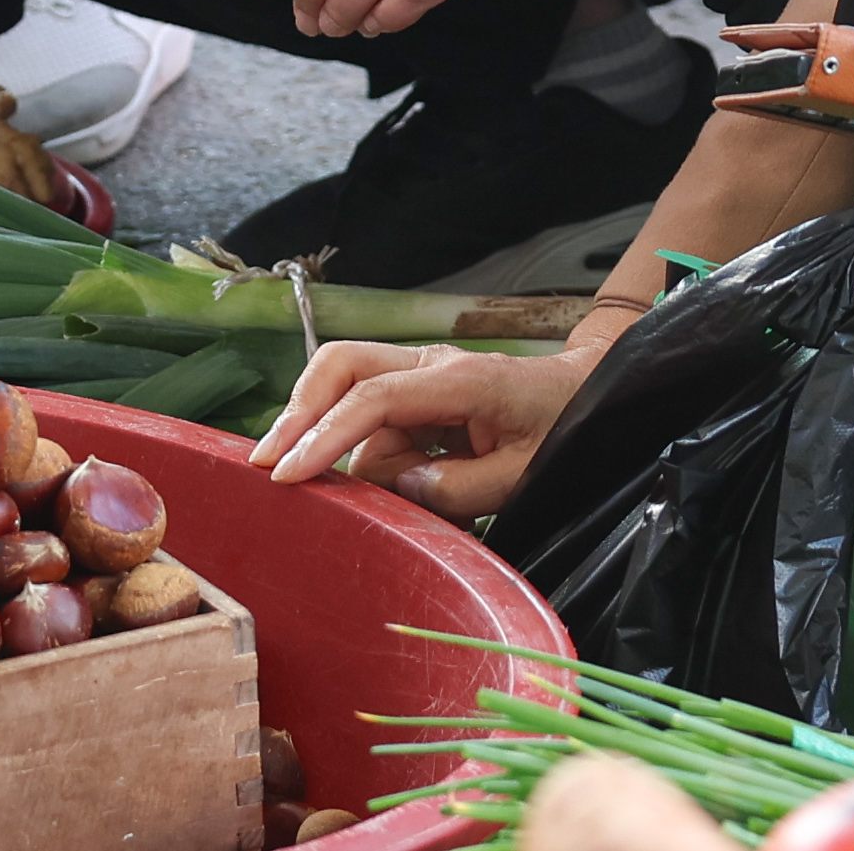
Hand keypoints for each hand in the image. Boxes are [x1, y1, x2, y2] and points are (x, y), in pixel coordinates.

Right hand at [249, 333, 603, 520]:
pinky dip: (358, 448)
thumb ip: (457, 488)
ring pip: (348, 394)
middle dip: (298, 411)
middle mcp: (428, 364)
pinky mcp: (417, 390)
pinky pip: (371, 416)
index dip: (326, 434)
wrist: (589, 392)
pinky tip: (373, 480)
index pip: (373, 397)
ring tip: (337, 485)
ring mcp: (419, 373)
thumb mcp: (522, 474)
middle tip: (265, 464)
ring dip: (332, 440)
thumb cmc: (563, 428)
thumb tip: (395, 488)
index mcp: (457, 379)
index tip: (289, 473)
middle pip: (340, 364)